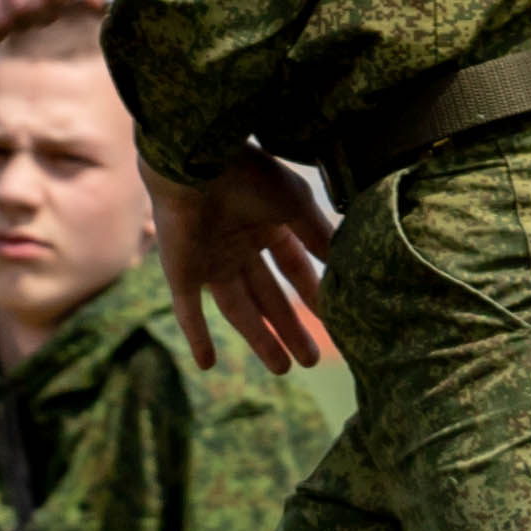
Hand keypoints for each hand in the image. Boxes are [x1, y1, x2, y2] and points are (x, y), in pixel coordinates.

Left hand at [151, 155, 336, 375]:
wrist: (194, 161)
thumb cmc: (248, 174)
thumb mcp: (296, 204)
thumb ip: (319, 235)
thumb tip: (349, 263)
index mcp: (266, 226)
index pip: (294, 269)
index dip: (312, 296)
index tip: (332, 322)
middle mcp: (239, 246)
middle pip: (269, 297)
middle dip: (289, 328)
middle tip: (311, 361)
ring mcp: (210, 261)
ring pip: (238, 310)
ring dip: (259, 338)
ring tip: (284, 369)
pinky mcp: (182, 271)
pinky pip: (189, 310)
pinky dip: (196, 335)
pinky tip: (207, 364)